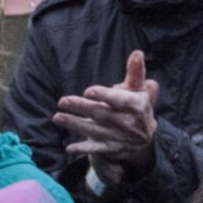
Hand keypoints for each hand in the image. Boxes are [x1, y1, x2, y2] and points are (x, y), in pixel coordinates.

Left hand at [54, 51, 158, 183]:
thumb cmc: (137, 104)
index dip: (104, 95)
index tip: (88, 91)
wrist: (145, 135)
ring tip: (58, 117)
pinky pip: (96, 150)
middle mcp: (128, 122)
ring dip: (75, 124)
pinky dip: (83, 149)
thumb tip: (137, 52)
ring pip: (95, 131)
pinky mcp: (111, 148)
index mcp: (137, 105)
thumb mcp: (139, 88)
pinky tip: (69, 148)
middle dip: (81, 107)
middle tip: (62, 101)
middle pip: (102, 114)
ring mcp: (119, 137)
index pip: (120, 100)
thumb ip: (135, 71)